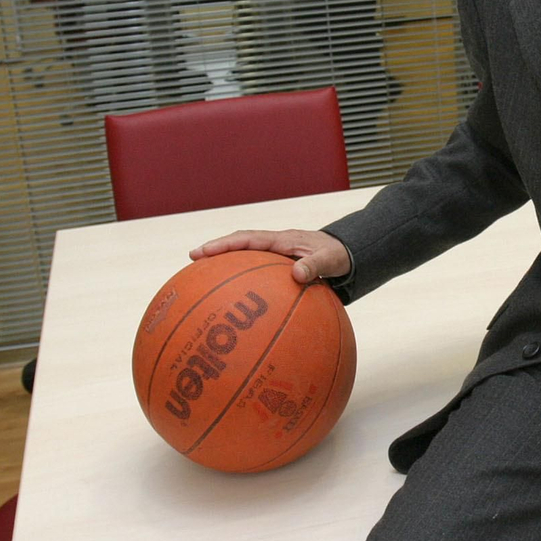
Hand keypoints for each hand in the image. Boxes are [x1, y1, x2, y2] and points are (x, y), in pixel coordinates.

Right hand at [190, 229, 350, 284]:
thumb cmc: (338, 256)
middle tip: (192, 260)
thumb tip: (296, 275)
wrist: (348, 254)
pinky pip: (257, 273)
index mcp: (281, 240)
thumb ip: (314, 265)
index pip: (247, 239)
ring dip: (226, 265)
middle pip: (238, 245)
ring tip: (203, 280)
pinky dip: (244, 282)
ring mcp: (275, 255)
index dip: (224, 244)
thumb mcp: (330, 260)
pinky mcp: (280, 267)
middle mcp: (274, 245)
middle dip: (215, 251)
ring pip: (245, 258)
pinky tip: (237, 302)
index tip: (203, 251)